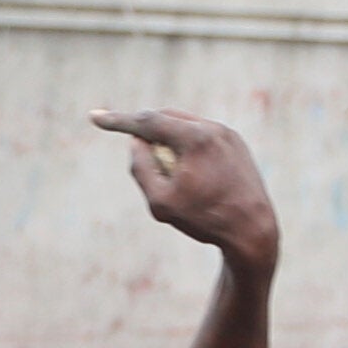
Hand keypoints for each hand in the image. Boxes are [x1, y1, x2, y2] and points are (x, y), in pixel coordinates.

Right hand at [93, 106, 278, 266]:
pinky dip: (186, 148)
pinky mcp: (236, 144)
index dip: (117, 120)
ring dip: (167, 143)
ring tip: (175, 180)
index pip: (147, 121)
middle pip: (165, 119)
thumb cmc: (205, 220)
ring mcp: (227, 134)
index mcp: (195, 138)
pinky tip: (192, 177)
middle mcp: (213, 128)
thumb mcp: (160, 202)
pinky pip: (201, 137)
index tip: (95, 118)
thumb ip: (142, 168)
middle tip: (137, 155)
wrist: (253, 230)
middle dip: (145, 133)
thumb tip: (136, 143)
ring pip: (184, 127)